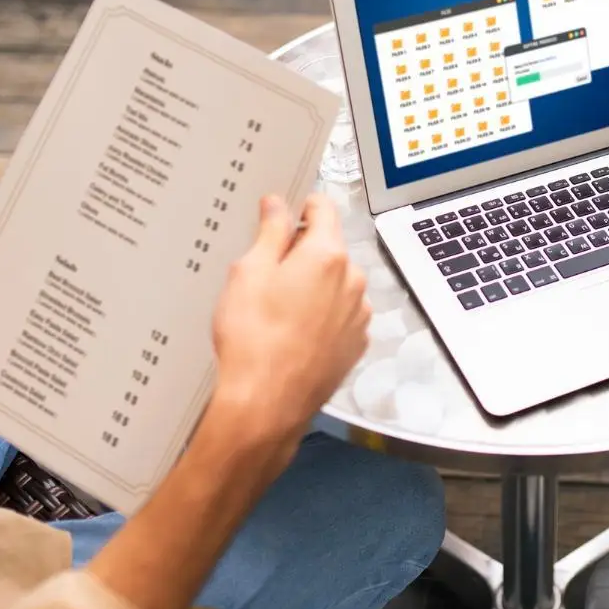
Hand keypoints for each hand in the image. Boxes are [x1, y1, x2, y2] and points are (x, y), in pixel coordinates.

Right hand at [208, 194, 371, 460]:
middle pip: (330, 247)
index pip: (324, 208)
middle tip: (267, 272)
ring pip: (337, 282)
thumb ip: (270, 232)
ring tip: (277, 309)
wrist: (267, 403)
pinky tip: (293, 331)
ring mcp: (359, 314)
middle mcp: (353, 280)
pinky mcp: (356, 343)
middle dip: (302, 251)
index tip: (284, 214)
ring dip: (314, 285)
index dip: (301, 206)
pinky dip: (322, 314)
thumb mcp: (249, 273)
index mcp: (327, 255)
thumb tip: (278, 205)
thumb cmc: (253, 339)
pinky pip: (341, 314)